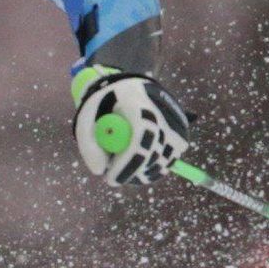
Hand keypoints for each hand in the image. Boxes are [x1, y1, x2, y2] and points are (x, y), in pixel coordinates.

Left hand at [73, 68, 190, 185]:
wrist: (130, 88)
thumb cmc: (104, 104)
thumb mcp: (85, 118)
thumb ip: (88, 144)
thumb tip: (99, 171)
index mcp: (137, 103)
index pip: (140, 138)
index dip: (126, 163)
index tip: (110, 179)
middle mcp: (163, 114)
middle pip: (153, 154)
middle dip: (131, 172)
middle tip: (114, 175)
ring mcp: (176, 125)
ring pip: (163, 162)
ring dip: (142, 170)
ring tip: (126, 159)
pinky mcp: (183, 135)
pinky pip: (170, 162)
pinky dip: (153, 166)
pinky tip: (140, 159)